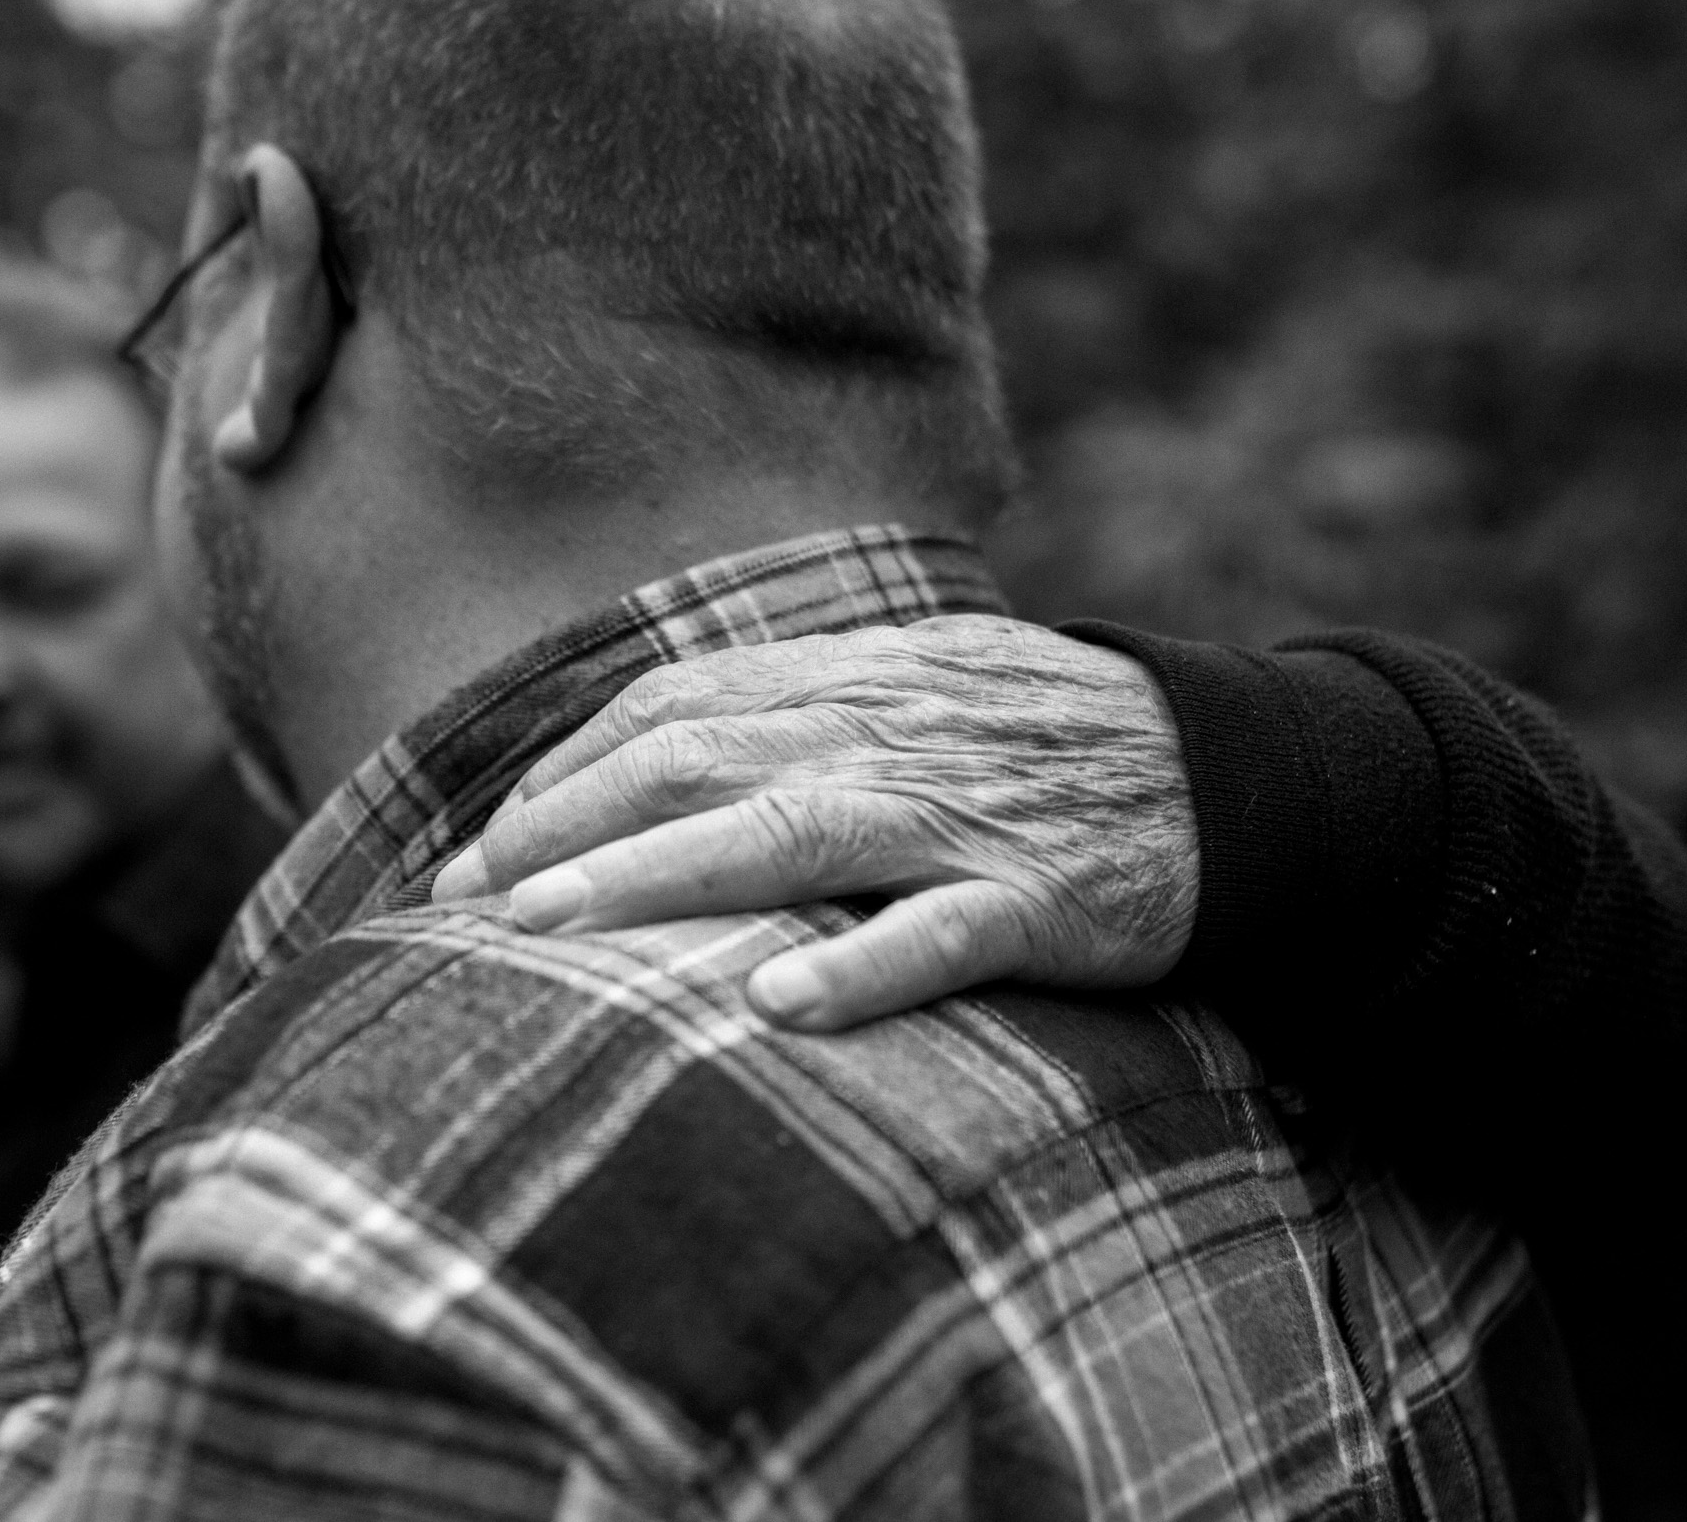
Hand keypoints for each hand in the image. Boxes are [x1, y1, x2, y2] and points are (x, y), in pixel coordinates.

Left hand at [431, 615, 1199, 1029]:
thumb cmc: (1036, 741)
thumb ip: (792, 711)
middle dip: (570, 829)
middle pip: (702, 761)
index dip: (566, 778)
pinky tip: (778, 1007)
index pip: (676, 708)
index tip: (482, 852)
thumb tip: (647, 752)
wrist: (1223, 766)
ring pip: (792, 832)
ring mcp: (961, 814)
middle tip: (464, 902)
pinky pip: (941, 932)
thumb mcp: (910, 689)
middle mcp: (887, 732)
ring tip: (551, 929)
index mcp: (850, 680)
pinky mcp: (1039, 898)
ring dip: (659, 877)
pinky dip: (860, 968)